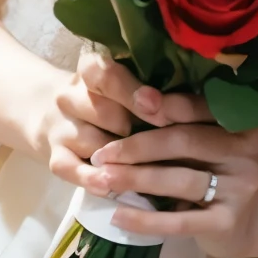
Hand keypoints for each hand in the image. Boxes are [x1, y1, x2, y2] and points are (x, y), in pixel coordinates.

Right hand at [40, 50, 208, 192]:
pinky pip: (70, 169)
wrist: (61, 116)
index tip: (155, 104)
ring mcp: (60, 127)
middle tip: (165, 139)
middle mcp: (70, 96)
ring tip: (149, 169)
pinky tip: (110, 186)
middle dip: (134, 126)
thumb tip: (201, 105)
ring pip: (90, 141)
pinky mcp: (55, 157)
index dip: (131, 90)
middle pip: (103, 110)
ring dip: (119, 157)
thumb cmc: (111, 100)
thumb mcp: (126, 87)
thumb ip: (155, 93)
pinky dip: (91, 178)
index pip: (104, 73)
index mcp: (91, 71)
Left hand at [90, 117, 257, 257]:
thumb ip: (183, 124)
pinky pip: (179, 221)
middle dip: (138, 146)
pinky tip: (118, 216)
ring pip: (179, 179)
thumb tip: (135, 103)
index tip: (127, 105)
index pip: (197, 107)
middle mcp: (244, 151)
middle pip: (185, 141)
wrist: (257, 219)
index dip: (161, 106)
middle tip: (102, 153)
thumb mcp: (211, 141)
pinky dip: (146, 219)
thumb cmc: (222, 170)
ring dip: (136, 179)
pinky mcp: (226, 222)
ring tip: (103, 180)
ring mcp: (238, 188)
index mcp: (241, 121)